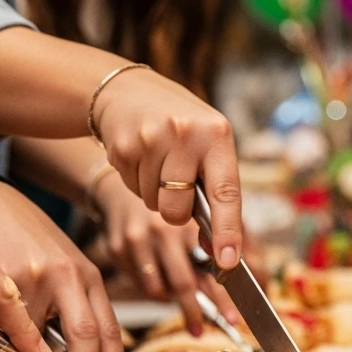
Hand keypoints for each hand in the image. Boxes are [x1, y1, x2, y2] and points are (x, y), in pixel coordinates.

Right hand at [0, 178, 125, 351]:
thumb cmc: (29, 240)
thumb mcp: (64, 269)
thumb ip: (69, 313)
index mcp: (89, 277)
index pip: (110, 332)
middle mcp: (69, 276)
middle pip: (86, 339)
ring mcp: (36, 276)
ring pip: (36, 337)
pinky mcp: (3, 276)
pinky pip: (3, 328)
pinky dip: (0, 347)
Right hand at [93, 70, 241, 268]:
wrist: (127, 91)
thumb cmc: (181, 128)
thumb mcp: (208, 145)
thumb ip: (217, 191)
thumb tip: (217, 248)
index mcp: (217, 135)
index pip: (226, 193)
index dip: (228, 231)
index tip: (229, 260)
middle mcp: (186, 134)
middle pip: (178, 212)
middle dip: (176, 211)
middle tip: (175, 182)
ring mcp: (151, 139)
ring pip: (154, 204)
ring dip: (155, 193)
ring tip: (157, 161)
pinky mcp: (123, 146)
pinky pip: (132, 190)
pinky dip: (135, 181)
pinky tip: (139, 156)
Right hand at [94, 170, 239, 333]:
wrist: (123, 188)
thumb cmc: (176, 205)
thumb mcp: (209, 217)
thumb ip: (236, 245)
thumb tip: (262, 281)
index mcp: (192, 222)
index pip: (212, 267)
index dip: (224, 297)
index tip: (234, 320)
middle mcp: (165, 230)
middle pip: (184, 284)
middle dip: (196, 312)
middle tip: (202, 331)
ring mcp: (139, 239)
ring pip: (158, 290)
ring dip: (171, 301)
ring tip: (181, 303)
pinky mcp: (118, 247)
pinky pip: (140, 283)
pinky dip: (153, 290)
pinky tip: (161, 284)